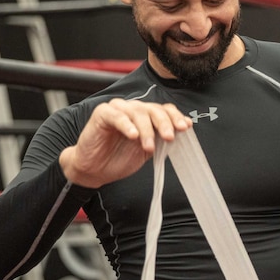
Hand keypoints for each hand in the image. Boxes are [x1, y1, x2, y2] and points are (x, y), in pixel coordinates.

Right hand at [59, 99, 191, 187]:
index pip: (164, 110)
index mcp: (146, 116)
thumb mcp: (147, 150)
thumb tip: (183, 129)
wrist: (95, 170)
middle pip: (153, 109)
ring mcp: (118, 110)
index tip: (185, 127)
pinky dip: (127, 125)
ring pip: (138, 112)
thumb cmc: (119, 158)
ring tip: (148, 146)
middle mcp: (133, 109)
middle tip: (169, 137)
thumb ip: (162, 139)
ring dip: (147, 130)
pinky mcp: (102, 114)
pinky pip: (117, 116)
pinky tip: (133, 136)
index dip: (175, 117)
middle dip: (164, 124)